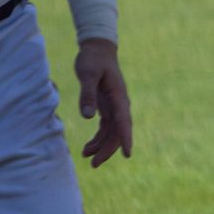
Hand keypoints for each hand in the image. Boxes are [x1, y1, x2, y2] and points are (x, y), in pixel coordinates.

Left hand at [73, 39, 132, 167]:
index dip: (125, 138)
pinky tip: (87, 147)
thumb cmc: (93, 60)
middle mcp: (120, 104)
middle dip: (108, 149)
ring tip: (86, 156)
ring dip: (101, 146)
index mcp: (119, 97)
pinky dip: (97, 138)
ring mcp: (114, 106)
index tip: (127, 154)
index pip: (124, 122)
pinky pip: (105, 127)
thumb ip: (87, 95)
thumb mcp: (88, 74)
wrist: (98, 49)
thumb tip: (87, 117)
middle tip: (94, 164)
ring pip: (112, 132)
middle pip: (118, 131)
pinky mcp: (107, 106)